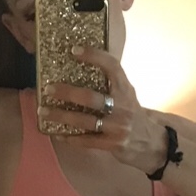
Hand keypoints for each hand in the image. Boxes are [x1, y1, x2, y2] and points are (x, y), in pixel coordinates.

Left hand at [39, 52, 167, 175]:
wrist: (152, 143)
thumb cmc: (132, 115)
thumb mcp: (127, 96)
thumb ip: (110, 84)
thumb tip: (81, 67)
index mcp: (126, 89)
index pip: (112, 66)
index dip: (94, 56)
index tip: (74, 50)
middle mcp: (123, 106)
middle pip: (91, 97)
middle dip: (67, 92)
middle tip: (48, 88)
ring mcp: (118, 127)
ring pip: (84, 120)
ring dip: (61, 115)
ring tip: (43, 111)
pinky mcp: (113, 144)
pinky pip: (87, 140)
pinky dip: (71, 137)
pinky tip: (58, 133)